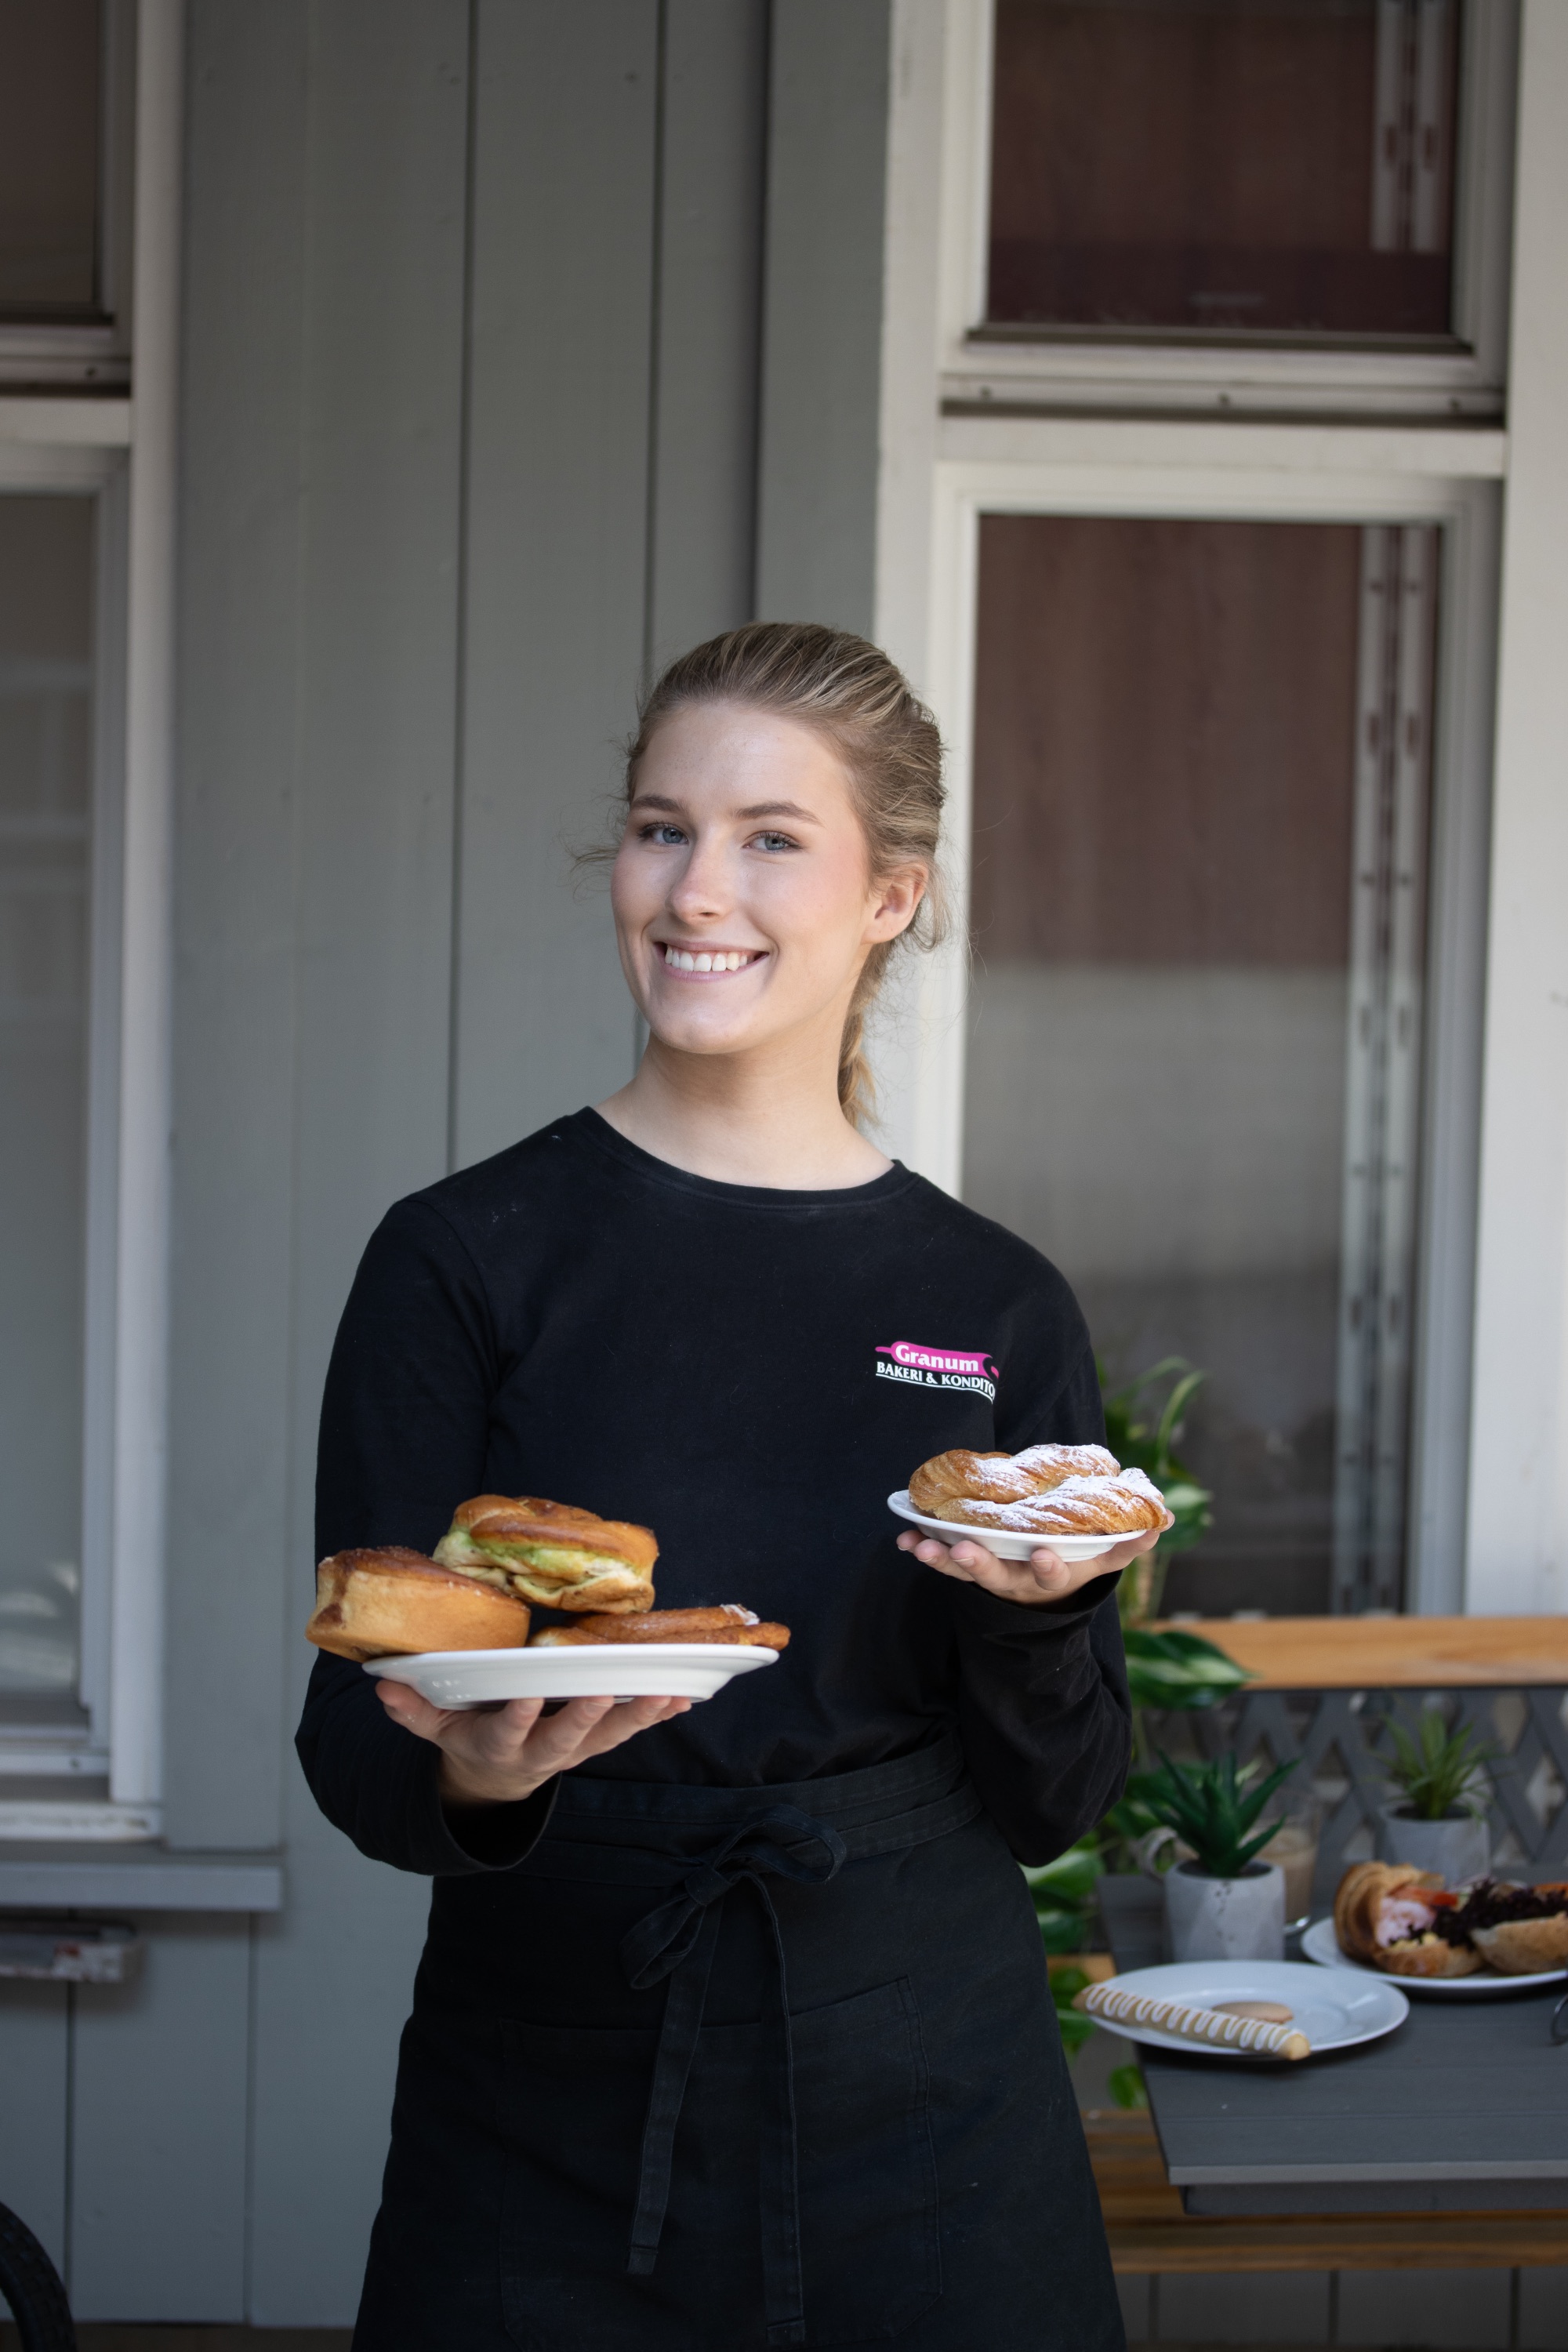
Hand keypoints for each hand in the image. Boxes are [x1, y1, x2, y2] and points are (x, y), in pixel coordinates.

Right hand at [375, 1679, 690, 1807]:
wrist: (498, 1781)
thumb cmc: (468, 1739)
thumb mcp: (436, 1730)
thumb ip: (414, 1711)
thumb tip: (383, 1688)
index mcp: (499, 1747)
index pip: (507, 1732)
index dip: (517, 1716)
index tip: (527, 1695)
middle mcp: (539, 1753)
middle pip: (565, 1739)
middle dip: (586, 1719)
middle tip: (606, 1693)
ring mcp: (571, 1752)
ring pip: (607, 1738)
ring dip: (637, 1717)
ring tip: (664, 1694)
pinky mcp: (595, 1744)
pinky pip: (630, 1732)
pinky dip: (655, 1716)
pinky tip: (682, 1697)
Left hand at [895, 1515, 1171, 1606]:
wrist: (1037, 1595)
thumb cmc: (1072, 1564)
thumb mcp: (1102, 1559)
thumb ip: (1128, 1543)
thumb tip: (1162, 1522)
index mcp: (1052, 1574)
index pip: (1053, 1572)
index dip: (1049, 1565)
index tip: (1043, 1554)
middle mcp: (1017, 1578)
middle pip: (998, 1576)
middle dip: (980, 1565)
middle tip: (966, 1551)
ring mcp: (989, 1574)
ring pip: (964, 1570)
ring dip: (942, 1559)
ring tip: (921, 1547)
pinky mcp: (965, 1564)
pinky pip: (942, 1558)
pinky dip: (923, 1547)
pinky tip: (906, 1538)